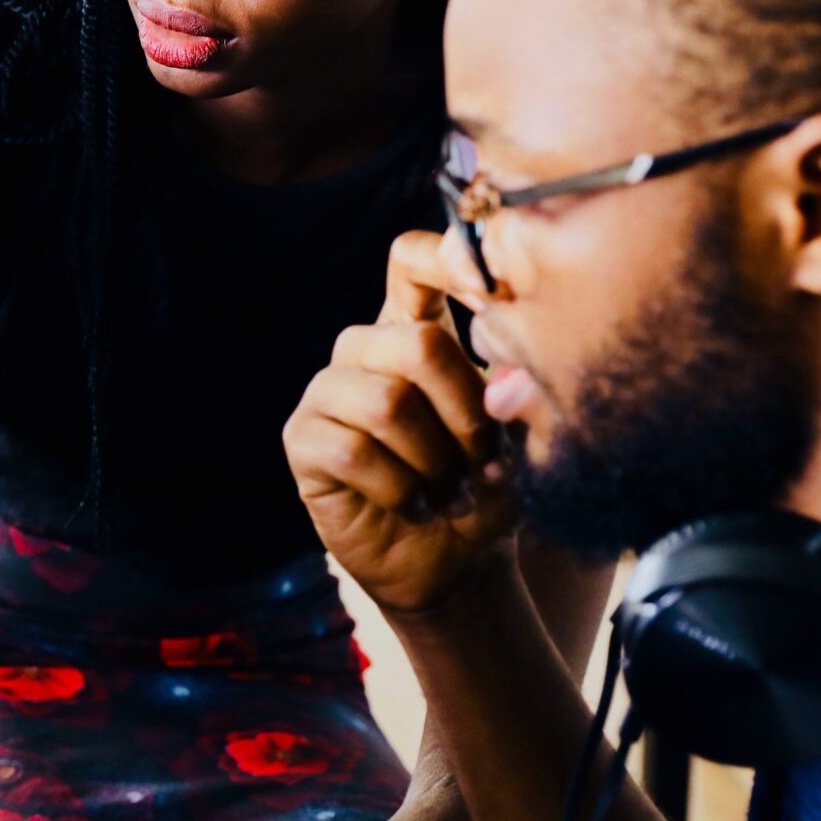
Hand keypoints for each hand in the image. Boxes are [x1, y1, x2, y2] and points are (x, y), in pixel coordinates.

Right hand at [284, 231, 517, 612]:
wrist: (454, 562)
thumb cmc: (486, 488)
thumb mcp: (517, 437)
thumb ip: (514, 394)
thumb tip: (504, 380)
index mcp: (416, 329)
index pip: (412, 261)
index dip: (445, 258)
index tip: (490, 293)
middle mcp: (365, 350)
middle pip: (418, 342)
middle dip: (467, 412)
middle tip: (483, 459)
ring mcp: (327, 392)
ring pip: (388, 403)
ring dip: (435, 460)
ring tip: (450, 488)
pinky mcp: (303, 440)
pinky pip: (352, 450)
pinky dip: (401, 489)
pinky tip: (413, 505)